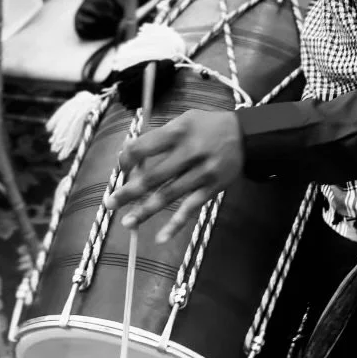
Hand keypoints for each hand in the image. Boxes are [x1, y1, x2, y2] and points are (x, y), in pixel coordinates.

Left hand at [107, 109, 243, 243]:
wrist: (247, 136)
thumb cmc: (209, 126)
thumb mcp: (185, 120)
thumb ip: (159, 135)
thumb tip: (129, 152)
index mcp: (179, 132)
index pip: (144, 147)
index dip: (128, 159)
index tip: (121, 167)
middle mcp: (190, 152)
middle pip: (153, 176)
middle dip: (129, 191)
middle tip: (110, 203)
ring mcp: (201, 172)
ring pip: (168, 195)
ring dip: (145, 210)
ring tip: (127, 222)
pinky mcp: (211, 188)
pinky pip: (190, 208)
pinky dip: (176, 225)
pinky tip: (160, 237)